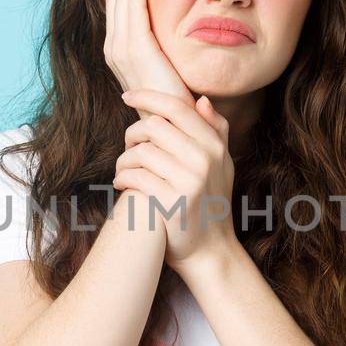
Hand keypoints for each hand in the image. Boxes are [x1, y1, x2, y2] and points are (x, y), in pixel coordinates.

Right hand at [104, 0, 192, 118]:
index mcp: (125, 49)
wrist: (178, 132)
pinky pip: (133, 7)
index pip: (122, 0)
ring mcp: (121, 50)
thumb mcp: (175, 66)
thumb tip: (194, 18)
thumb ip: (176, 45)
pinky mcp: (135, 51)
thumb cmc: (181, 105)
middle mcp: (116, 48)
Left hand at [112, 88, 236, 270]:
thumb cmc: (212, 202)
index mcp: (214, 145)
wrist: (211, 250)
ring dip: (123, 160)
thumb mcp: (223, 165)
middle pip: (153, 127)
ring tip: (123, 170)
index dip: (147, 96)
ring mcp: (189, 182)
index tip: (127, 96)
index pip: (176, 107)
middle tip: (128, 147)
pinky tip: (122, 184)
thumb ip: (216, 131)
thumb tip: (201, 100)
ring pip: (141, 152)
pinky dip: (122, 178)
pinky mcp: (172, 203)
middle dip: (132, 134)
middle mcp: (204, 160)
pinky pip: (136, 177)